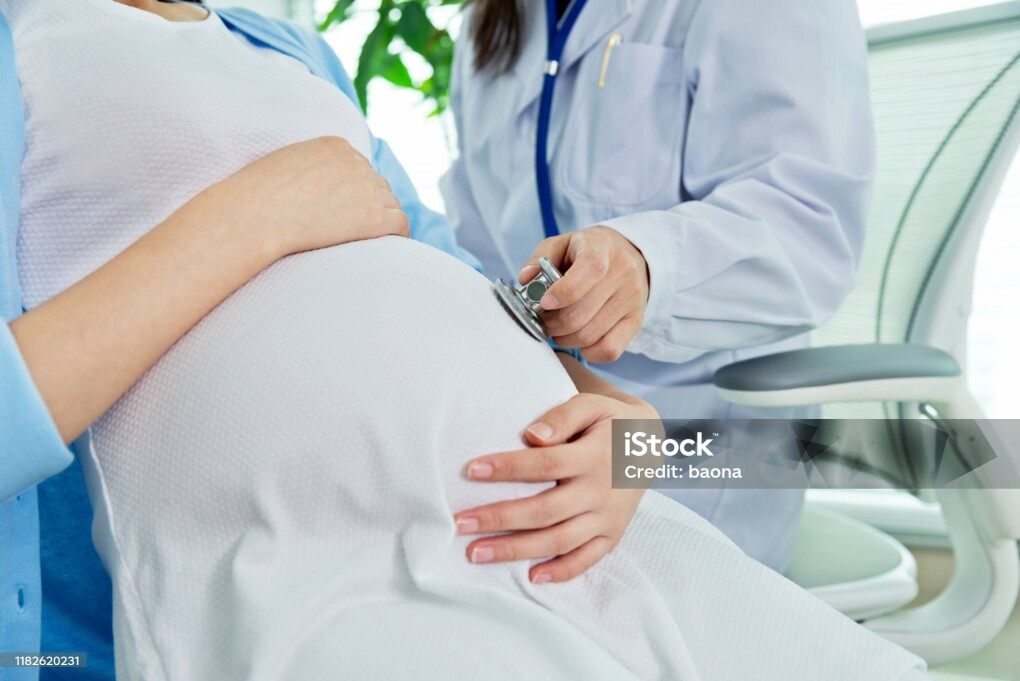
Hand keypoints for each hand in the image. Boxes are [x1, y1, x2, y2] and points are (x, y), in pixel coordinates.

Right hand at [201, 136, 409, 258]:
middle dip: (371, 204)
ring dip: (384, 220)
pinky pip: (400, 223)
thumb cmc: (255, 197)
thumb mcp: (282, 167)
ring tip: (371, 241)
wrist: (256, 215)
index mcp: (335, 146)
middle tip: (358, 229)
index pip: (359, 166)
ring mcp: (367, 188)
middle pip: (378, 185)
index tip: (349, 208)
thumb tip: (309, 189)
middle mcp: (356, 162)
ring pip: (391, 204)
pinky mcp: (374, 216)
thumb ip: (306, 169)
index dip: (356, 189)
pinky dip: (398, 235)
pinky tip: (388, 248)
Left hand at [453, 393, 655, 583]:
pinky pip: (587, 559)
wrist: (649, 444)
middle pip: (545, 510)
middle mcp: (602, 492)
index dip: (508, 468)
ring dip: (516, 550)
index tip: (471, 470)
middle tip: (459, 523)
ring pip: (559, 540)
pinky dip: (561, 572)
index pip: (546, 464)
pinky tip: (530, 577)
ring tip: (476, 552)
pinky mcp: (612, 535)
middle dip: (499, 518)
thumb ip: (562, 417)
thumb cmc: (609, 421)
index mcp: (595, 456)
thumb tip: (531, 436)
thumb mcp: (593, 406)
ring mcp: (608, 518)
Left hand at [520, 226, 648, 362]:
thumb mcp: (562, 243)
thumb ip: (540, 259)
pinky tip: (578, 339)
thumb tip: (526, 280)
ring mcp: (632, 299)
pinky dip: (588, 351)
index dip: (563, 292)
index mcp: (601, 248)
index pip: (590, 270)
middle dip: (552, 324)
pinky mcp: (636, 321)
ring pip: (590, 335)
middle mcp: (623, 272)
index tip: (544, 303)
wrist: (629, 255)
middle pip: (581, 313)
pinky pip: (609, 350)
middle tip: (543, 321)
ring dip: (564, 339)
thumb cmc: (587, 251)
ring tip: (557, 329)